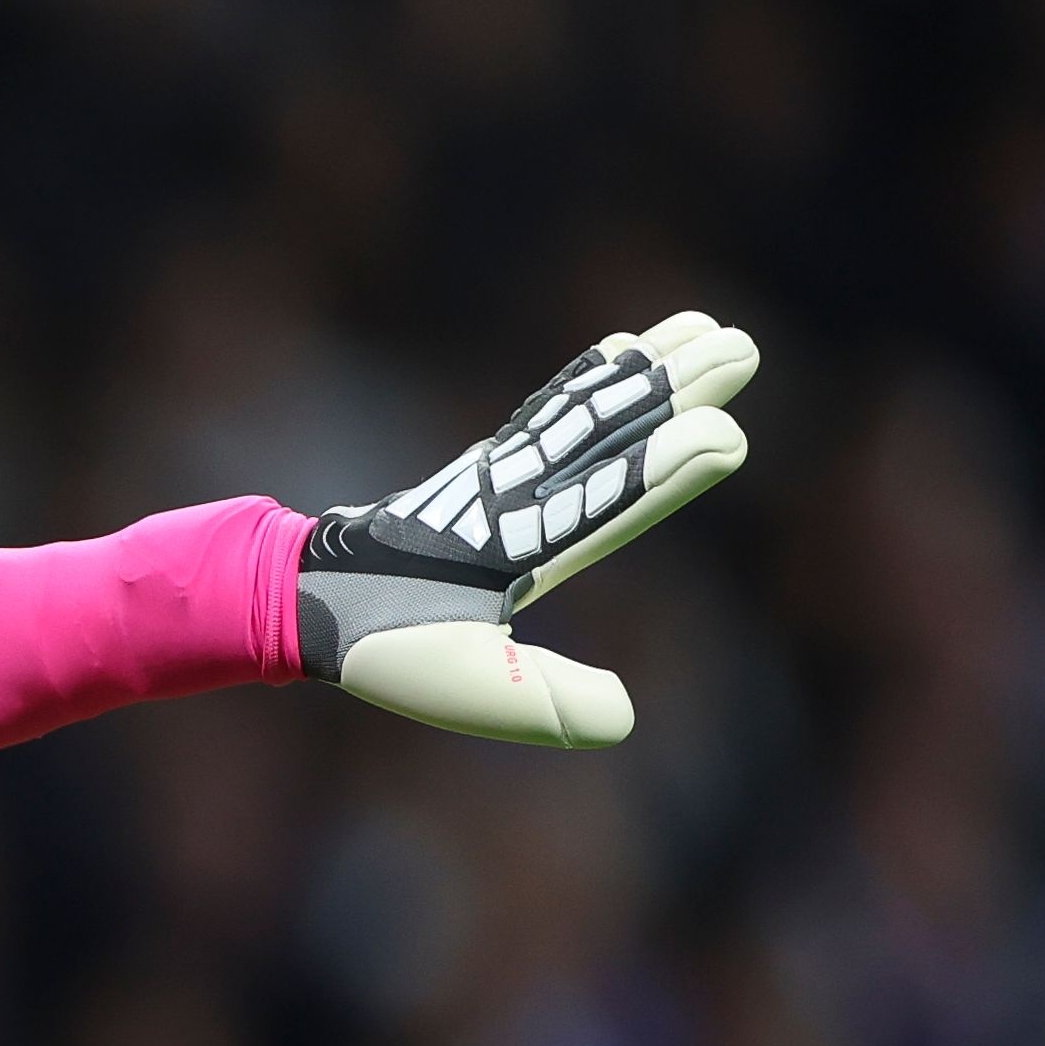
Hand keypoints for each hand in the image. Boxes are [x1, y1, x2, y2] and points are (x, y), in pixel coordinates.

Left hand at [300, 310, 757, 747]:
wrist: (305, 597)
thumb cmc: (383, 646)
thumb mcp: (465, 688)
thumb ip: (545, 703)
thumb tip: (624, 717)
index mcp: (514, 546)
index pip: (603, 502)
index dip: (659, 471)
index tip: (722, 436)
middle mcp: (513, 497)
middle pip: (603, 434)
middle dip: (669, 393)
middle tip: (739, 347)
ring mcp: (500, 475)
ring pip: (583, 410)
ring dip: (644, 371)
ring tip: (704, 328)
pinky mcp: (486, 469)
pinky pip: (549, 412)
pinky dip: (590, 377)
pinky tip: (622, 353)